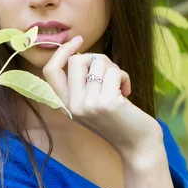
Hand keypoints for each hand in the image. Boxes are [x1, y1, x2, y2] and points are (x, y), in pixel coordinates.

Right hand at [42, 36, 162, 162]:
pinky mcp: (106, 103)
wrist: (138, 146)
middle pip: (76, 60)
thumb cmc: (117, 119)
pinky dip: (124, 77)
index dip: (62, 51)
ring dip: (113, 69)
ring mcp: (88, 105)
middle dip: (97, 59)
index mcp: (65, 105)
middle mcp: (72, 106)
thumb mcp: (90, 103)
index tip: (78, 41)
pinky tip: (127, 91)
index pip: (50, 71)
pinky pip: (114, 72)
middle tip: (109, 74)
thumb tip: (80, 51)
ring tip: (119, 87)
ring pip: (98, 63)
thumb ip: (80, 82)